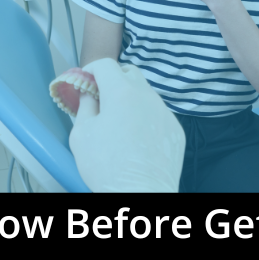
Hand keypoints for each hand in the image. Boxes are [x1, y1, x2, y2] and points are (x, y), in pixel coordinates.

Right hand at [69, 59, 184, 192]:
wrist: (142, 195)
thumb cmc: (106, 165)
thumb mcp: (82, 134)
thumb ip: (85, 106)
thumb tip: (89, 94)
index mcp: (122, 92)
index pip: (106, 65)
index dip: (91, 69)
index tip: (84, 81)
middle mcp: (147, 96)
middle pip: (130, 73)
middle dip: (113, 78)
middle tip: (100, 96)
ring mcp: (165, 112)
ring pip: (146, 94)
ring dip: (131, 98)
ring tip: (119, 120)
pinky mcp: (176, 130)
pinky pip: (158, 114)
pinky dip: (145, 116)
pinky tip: (137, 137)